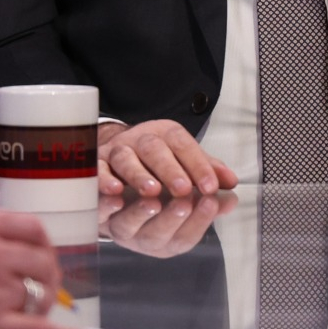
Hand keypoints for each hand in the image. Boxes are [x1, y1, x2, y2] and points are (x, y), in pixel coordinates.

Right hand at [98, 119, 239, 197]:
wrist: (115, 163)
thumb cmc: (156, 168)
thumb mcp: (184, 165)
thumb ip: (207, 174)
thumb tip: (232, 183)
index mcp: (166, 135)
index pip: (184, 145)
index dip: (198, 165)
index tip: (211, 187)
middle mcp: (140, 140)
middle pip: (155, 149)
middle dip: (170, 170)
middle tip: (183, 190)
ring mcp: (116, 153)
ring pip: (126, 159)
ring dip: (139, 176)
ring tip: (153, 192)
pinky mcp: (95, 168)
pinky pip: (96, 172)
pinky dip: (104, 181)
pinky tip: (115, 193)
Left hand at [99, 189, 237, 257]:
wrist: (118, 167)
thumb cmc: (160, 176)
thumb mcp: (187, 180)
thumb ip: (208, 185)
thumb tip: (232, 188)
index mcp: (167, 236)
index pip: (185, 237)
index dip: (199, 220)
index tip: (211, 200)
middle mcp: (141, 235)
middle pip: (155, 235)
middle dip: (171, 218)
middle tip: (185, 198)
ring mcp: (116, 222)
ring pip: (125, 224)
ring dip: (139, 212)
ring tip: (153, 195)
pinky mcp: (94, 204)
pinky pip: (96, 209)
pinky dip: (103, 202)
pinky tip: (114, 191)